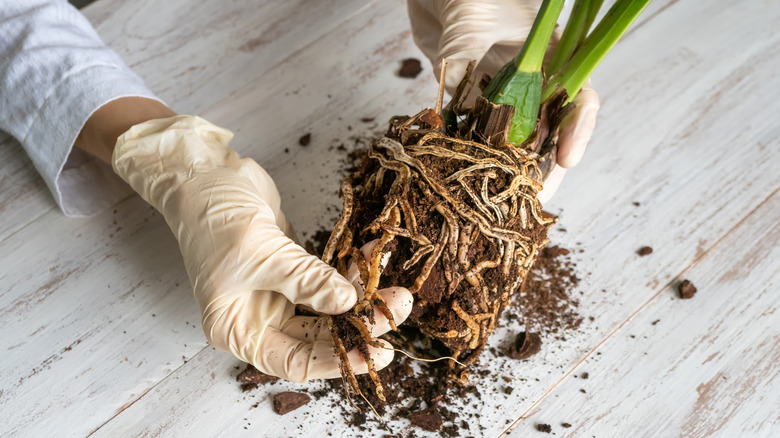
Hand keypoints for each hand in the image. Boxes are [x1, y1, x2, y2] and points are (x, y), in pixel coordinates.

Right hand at [112, 115, 412, 381]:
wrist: (204, 174)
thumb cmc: (214, 218)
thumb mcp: (260, 253)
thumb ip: (305, 280)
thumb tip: (347, 303)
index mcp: (238, 330)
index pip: (295, 362)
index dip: (338, 361)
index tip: (377, 352)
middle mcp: (259, 318)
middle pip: (318, 336)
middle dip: (359, 325)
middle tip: (396, 309)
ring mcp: (277, 293)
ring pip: (328, 308)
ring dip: (362, 297)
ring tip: (397, 288)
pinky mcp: (292, 268)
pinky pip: (328, 277)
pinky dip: (351, 269)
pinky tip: (375, 256)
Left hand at [407, 0, 599, 201]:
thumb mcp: (471, 16)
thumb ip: (466, 50)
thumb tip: (454, 85)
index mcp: (550, 56)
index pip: (577, 97)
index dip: (576, 130)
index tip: (567, 159)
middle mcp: (531, 81)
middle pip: (548, 132)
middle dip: (544, 168)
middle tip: (536, 199)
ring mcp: (500, 94)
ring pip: (515, 142)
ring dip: (511, 172)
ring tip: (507, 202)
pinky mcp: (470, 102)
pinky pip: (476, 137)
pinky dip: (473, 158)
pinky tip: (469, 181)